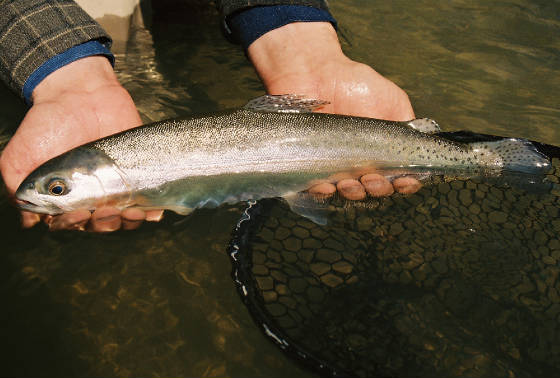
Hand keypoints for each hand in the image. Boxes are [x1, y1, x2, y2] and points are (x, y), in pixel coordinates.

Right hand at [0, 56, 162, 230]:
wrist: (81, 93)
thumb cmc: (48, 124)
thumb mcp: (20, 156)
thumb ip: (18, 188)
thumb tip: (30, 221)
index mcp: (65, 196)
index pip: (71, 223)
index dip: (74, 224)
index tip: (78, 213)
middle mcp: (92, 195)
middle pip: (100, 225)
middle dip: (103, 223)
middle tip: (104, 211)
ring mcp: (117, 185)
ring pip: (125, 218)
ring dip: (128, 221)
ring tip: (129, 212)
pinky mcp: (139, 174)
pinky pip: (149, 200)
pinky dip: (152, 211)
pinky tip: (151, 211)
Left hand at [247, 22, 420, 198]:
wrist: (313, 72)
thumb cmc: (354, 84)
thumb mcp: (391, 100)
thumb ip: (407, 125)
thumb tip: (425, 147)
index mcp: (383, 151)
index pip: (399, 178)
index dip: (405, 184)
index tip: (405, 181)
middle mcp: (361, 163)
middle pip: (374, 190)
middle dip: (378, 190)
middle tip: (373, 179)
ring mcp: (334, 167)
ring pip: (347, 194)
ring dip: (353, 194)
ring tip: (351, 183)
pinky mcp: (308, 166)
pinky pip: (315, 188)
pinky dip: (322, 192)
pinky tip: (326, 186)